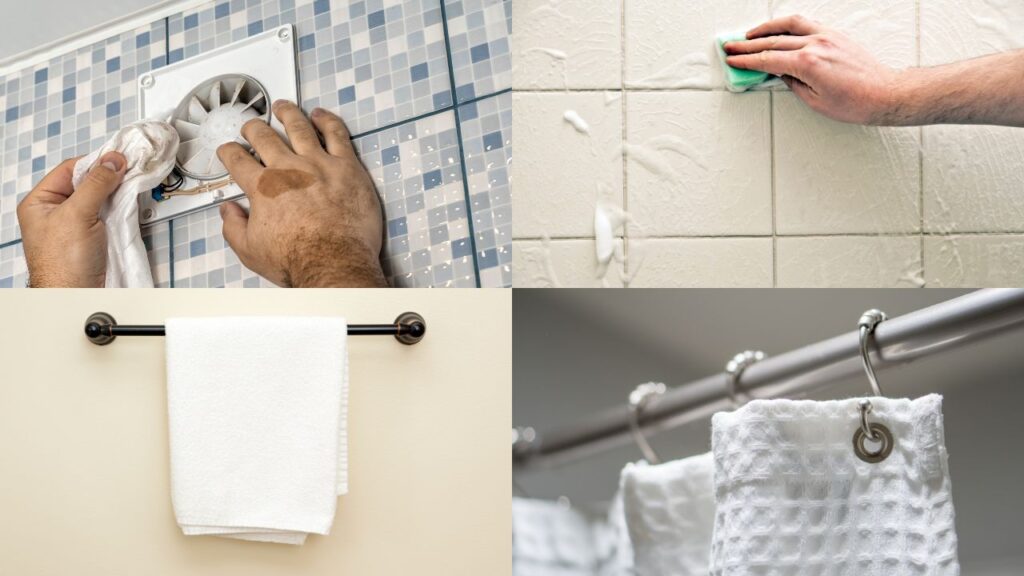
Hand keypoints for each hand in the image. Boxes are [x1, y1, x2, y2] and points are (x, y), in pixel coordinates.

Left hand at [17, 153, 125, 286]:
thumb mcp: (77, 215)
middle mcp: (57, 211)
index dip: (94, 163)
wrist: (76, 295)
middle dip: (108, 178)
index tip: (117, 159)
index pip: (70, 170)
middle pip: (86, 183)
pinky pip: (108, 214)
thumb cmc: (63, 263)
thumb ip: (95, 185)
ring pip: (100, 198)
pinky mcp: (93, 236)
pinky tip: (129, 205)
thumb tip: (112, 161)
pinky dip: (120, 208)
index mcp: (40, 202)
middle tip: (128, 171)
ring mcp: (76, 224)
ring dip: (116, 194)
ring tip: (130, 187)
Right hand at [216, 101, 386, 287]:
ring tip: (283, 107)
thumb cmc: (298, 260)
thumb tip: (228, 211)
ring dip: (288, 113)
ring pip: (299, 126)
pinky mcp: (347, 166)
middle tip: (251, 126)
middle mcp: (288, 169)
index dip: (228, 152)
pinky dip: (327, 120)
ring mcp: (319, 164)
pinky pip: (337, 134)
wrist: (335, 264)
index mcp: (262, 188)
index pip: (237, 160)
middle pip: (264, 136)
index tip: (228, 151)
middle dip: (253, 127)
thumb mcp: (250, 250)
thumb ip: (233, 227)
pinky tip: (321, 115)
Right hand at [724, 15, 899, 124]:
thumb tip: (779, 73)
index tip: (733, 60)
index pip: (768, 59)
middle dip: (748, 45)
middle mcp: (816, 44)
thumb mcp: (814, 100)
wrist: (884, 93)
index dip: (747, 61)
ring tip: (749, 34)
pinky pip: (804, 24)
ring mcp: (826, 36)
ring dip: (765, 29)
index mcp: (808, 63)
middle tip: (731, 47)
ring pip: (787, 26)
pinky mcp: (834, 34)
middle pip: (772, 41)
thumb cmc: (855, 102)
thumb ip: (792, 83)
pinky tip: (777, 29)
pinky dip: (787, 25)